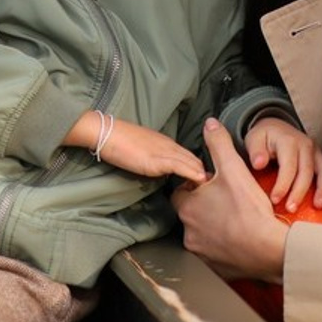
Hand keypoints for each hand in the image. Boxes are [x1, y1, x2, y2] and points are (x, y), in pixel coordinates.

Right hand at [64, 112, 206, 184]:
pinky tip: (200, 180)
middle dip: (204, 171)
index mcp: (165, 142)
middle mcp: (169, 145)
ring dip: (202, 174)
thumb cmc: (118, 141)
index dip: (197, 167)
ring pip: (191, 161)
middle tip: (214, 186)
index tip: (204, 180)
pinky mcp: (158, 159)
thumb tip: (161, 171)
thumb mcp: (141, 150)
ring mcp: (164, 151)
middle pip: (194, 158)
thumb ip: (154, 158)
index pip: (188, 155)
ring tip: (212, 187)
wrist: (107, 133)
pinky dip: (192, 173)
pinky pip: (181, 166)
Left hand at [175, 119, 288, 281]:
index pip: (181, 192)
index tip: (212, 186)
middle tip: (226, 203)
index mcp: (187, 207)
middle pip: (190, 214)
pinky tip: (238, 240)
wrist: (271, 249)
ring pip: (201, 235)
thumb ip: (219, 144)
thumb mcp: (234, 169)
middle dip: (203, 208)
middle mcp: (188, 232)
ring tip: (234, 221)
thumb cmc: (250, 209)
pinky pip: (213, 255)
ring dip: (212, 228)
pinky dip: (222, 249)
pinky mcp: (214, 269)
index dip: (196, 186)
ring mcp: (200, 253)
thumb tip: (209, 124)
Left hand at [244, 117, 321, 210]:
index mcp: (288, 141)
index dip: (283, 184)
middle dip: (299, 192)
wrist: (276, 128)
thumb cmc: (264, 138)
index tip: (274, 200)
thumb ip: (256, 151)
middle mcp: (306, 145)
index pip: (288, 165)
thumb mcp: (254, 140)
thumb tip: (258, 164)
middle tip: (290, 209)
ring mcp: (316, 151)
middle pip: (306, 171)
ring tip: (317, 207)